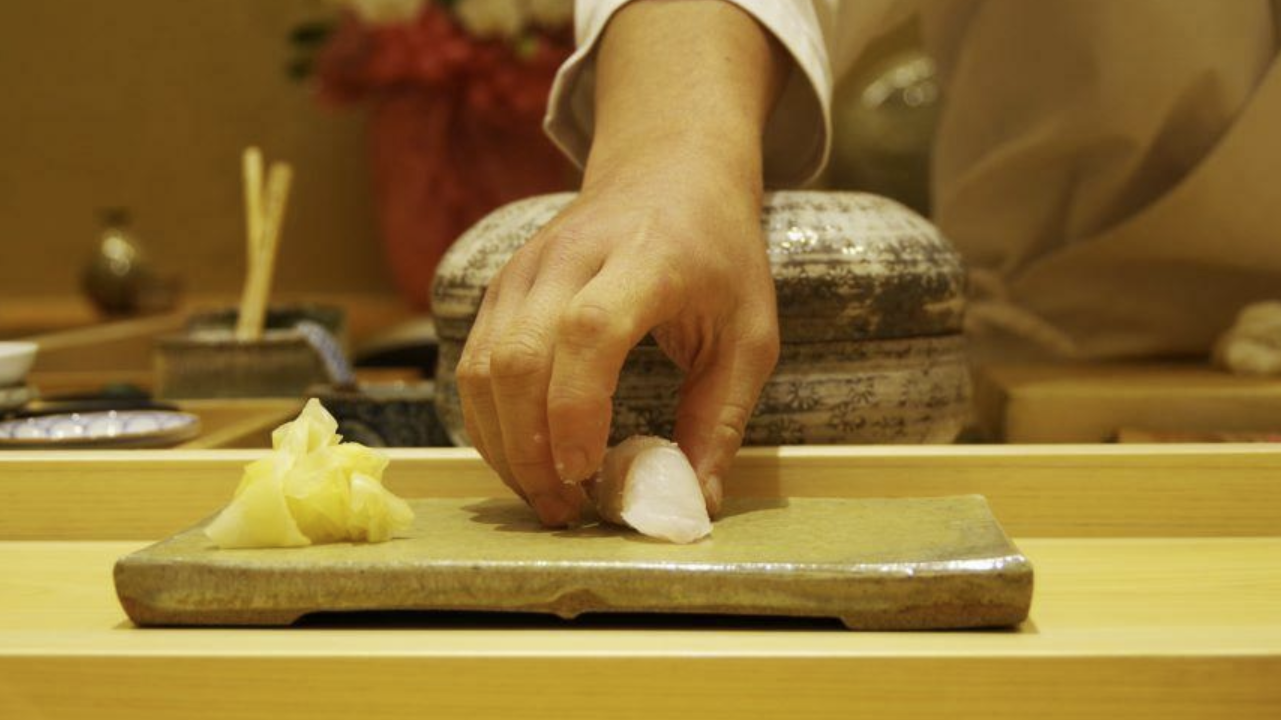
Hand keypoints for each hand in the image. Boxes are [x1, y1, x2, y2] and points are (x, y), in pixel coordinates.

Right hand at [456, 150, 778, 524]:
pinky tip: (527, 458)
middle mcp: (572, 257)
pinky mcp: (501, 287)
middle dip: (532, 449)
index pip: (588, 330)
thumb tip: (693, 503)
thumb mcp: (749, 334)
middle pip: (521, 356)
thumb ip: (722, 417)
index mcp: (647, 259)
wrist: (669, 173)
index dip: (576, 408)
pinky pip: (474, 364)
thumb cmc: (718, 255)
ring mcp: (526, 269)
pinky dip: (491, 422)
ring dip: (505, 445)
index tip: (588, 472)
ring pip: (483, 367)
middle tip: (567, 510)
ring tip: (547, 497)